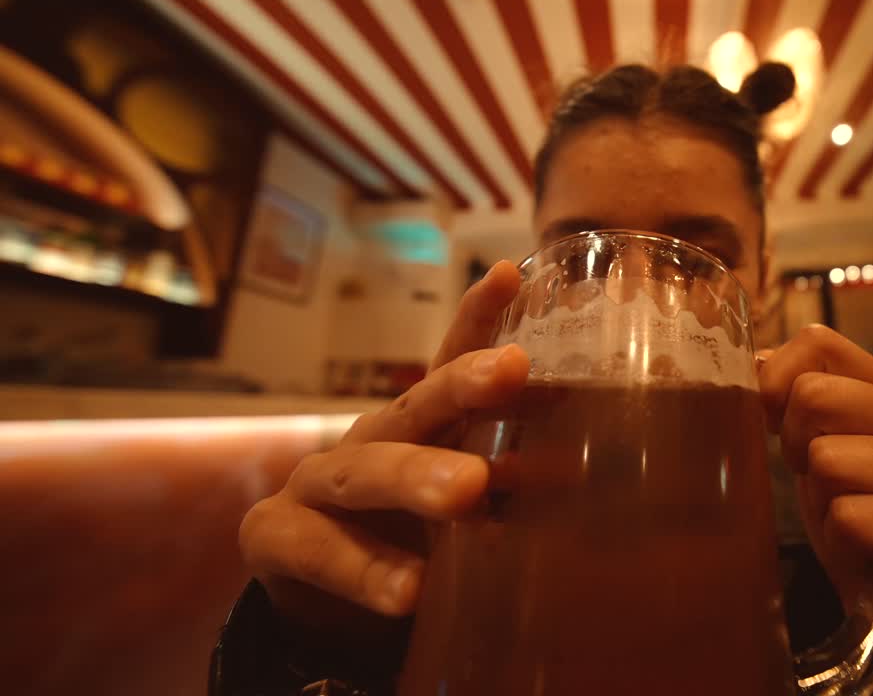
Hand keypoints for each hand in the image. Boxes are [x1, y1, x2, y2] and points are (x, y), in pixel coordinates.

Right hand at [239, 262, 524, 630]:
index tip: (513, 275)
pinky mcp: (275, 537)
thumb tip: (586, 466)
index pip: (449, 367)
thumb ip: (505, 484)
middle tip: (512, 370)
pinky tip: (409, 591)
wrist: (322, 607)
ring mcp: (317, 485)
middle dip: (462, 385)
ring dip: (414, 477)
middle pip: (415, 406)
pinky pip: (318, 550)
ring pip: (364, 472)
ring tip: (467, 492)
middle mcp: (370, 440)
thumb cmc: (407, 541)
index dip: (478, 321)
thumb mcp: (461, 506)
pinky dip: (365, 571)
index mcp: (419, 428)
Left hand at [759, 325, 872, 681]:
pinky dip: (853, 552)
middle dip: (806, 463)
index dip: (779, 392)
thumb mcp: (828, 473)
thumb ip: (802, 414)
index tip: (790, 444)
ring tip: (869, 544)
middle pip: (817, 400)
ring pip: (835, 462)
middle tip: (841, 509)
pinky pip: (859, 519)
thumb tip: (757, 362)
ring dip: (833, 517)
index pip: (820, 348)